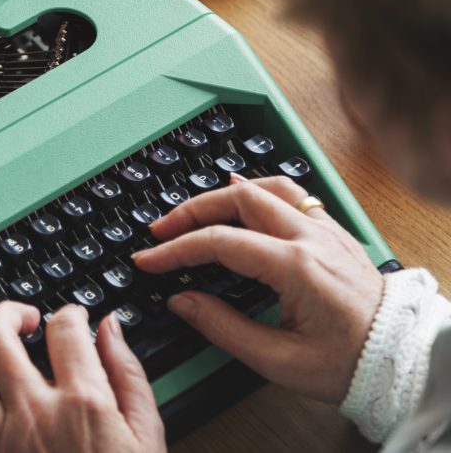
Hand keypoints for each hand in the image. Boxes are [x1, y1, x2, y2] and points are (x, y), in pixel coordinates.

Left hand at [0, 302, 165, 452]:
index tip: (70, 318)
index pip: (64, 330)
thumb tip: (110, 329)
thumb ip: (128, 375)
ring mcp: (0, 441)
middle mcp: (35, 415)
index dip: (68, 312)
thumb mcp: (147, 438)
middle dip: (6, 312)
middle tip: (22, 317)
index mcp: (84, 405)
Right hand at [133, 176, 383, 403]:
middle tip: (161, 230)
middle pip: (238, 198)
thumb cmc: (350, 364)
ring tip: (194, 211)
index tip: (148, 260)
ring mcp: (325, 230)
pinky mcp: (333, 232)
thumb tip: (182, 301)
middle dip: (191, 211)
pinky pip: (292, 194)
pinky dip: (258, 189)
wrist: (403, 360)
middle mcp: (310, 238)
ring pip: (265, 187)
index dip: (175, 250)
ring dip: (223, 193)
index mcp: (296, 267)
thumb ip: (224, 328)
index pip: (219, 242)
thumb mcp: (280, 360)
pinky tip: (242, 196)